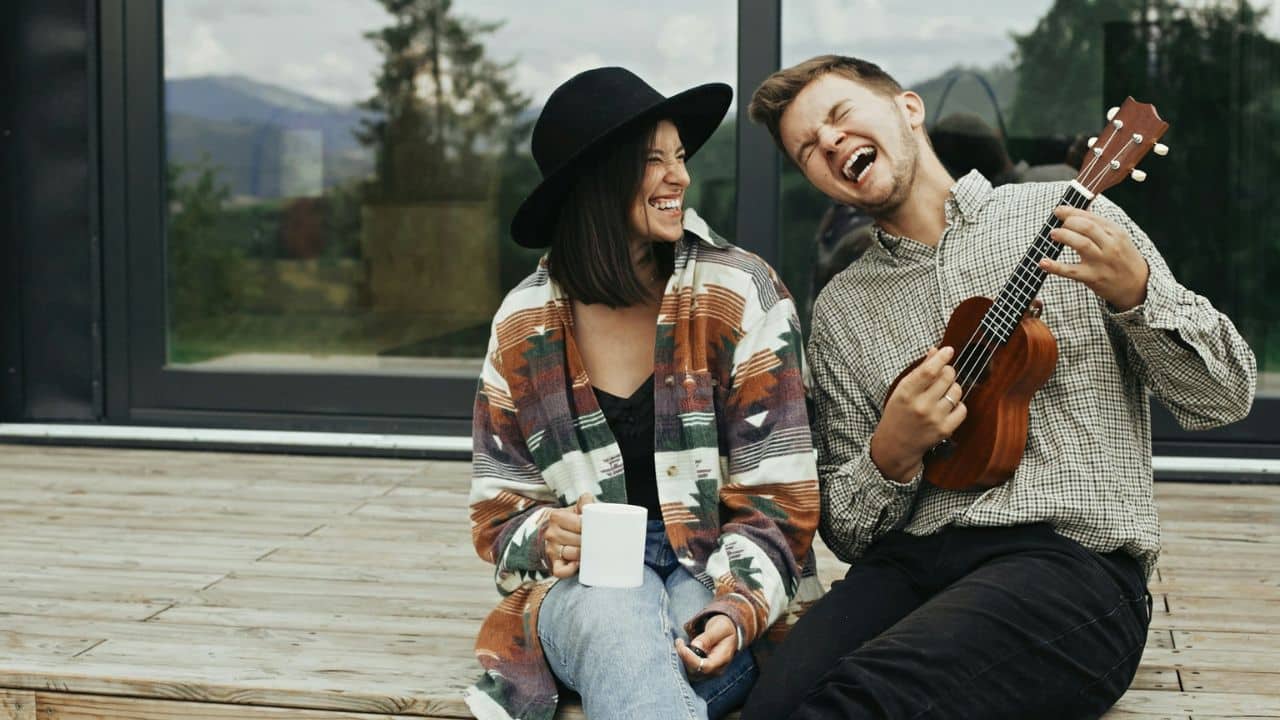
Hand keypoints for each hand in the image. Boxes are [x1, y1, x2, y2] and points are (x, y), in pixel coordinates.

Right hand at [544, 493, 595, 577]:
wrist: (554, 531)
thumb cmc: (570, 521)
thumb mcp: (576, 509)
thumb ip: (585, 502)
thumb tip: (590, 503)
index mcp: (556, 517)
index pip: (579, 524)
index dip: (591, 528)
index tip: (600, 530)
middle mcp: (551, 533)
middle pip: (577, 540)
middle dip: (590, 542)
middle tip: (600, 542)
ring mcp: (551, 549)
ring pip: (570, 554)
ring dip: (583, 555)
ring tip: (592, 552)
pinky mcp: (553, 563)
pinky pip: (560, 571)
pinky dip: (569, 570)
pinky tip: (578, 565)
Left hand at [676, 614, 736, 677]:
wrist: (727, 633)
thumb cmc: (724, 628)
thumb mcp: (720, 627)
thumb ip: (708, 637)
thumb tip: (695, 645)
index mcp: (723, 659)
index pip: (705, 666)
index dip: (690, 658)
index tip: (681, 644)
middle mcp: (715, 670)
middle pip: (695, 671)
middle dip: (683, 657)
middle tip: (678, 641)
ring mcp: (708, 672)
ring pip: (689, 673)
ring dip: (680, 660)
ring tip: (679, 644)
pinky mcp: (700, 671)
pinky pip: (688, 671)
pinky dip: (681, 661)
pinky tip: (679, 650)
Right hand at [871, 346, 967, 482]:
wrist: (895, 445)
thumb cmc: (898, 414)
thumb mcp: (901, 390)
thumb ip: (919, 370)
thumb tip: (935, 351)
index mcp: (906, 393)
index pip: (929, 371)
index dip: (941, 358)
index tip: (948, 350)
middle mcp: (920, 406)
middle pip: (947, 377)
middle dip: (948, 371)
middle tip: (944, 374)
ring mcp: (934, 419)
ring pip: (957, 391)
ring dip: (953, 387)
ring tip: (943, 392)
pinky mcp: (945, 430)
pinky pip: (962, 409)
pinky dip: (958, 404)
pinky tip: (948, 407)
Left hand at [1041, 206, 1148, 310]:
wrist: (1137, 285)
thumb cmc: (1123, 258)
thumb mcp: (1118, 238)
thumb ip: (1099, 225)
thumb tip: (1077, 212)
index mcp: (1116, 232)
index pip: (1092, 217)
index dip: (1072, 212)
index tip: (1059, 210)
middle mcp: (1110, 245)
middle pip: (1087, 227)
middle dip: (1069, 222)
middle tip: (1057, 224)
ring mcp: (1101, 261)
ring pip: (1081, 244)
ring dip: (1064, 236)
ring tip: (1053, 234)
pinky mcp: (1093, 277)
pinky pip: (1071, 271)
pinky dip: (1055, 266)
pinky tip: (1043, 262)